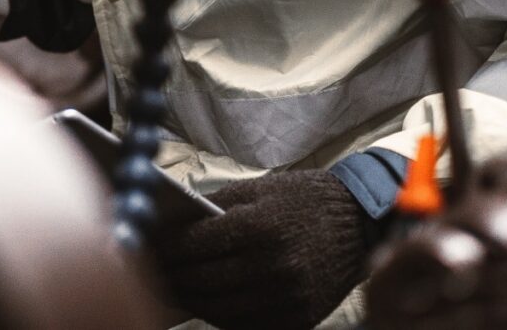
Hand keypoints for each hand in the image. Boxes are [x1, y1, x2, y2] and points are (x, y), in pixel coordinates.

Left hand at [152, 168, 374, 329]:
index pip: (192, 246)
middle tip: (150, 270)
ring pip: (218, 310)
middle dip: (171, 275)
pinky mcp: (298, 320)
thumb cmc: (303, 200)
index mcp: (259, 228)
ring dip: (190, 300)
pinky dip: (221, 316)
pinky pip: (245, 325)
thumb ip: (211, 207)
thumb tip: (167, 224)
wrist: (360, 225)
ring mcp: (287, 298)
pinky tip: (209, 302)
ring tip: (174, 287)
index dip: (163, 248)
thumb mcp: (256, 190)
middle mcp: (273, 267)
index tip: (146, 245)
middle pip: (201, 281)